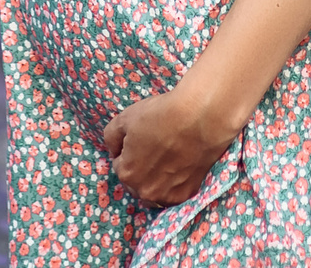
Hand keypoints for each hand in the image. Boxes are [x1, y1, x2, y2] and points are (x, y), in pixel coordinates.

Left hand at [103, 86, 238, 206]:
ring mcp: (167, 195)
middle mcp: (145, 191)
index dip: (128, 151)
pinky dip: (175, 183)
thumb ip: (111, 137)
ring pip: (155, 191)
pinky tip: (180, 165)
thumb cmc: (161, 115)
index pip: (119, 165)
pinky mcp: (188, 194)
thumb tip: (115, 150)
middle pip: (136, 181)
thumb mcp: (125, 118)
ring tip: (168, 159)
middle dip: (141, 169)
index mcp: (127, 174)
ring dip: (156, 180)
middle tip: (155, 149)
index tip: (141, 141)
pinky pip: (174, 193)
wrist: (199, 117)